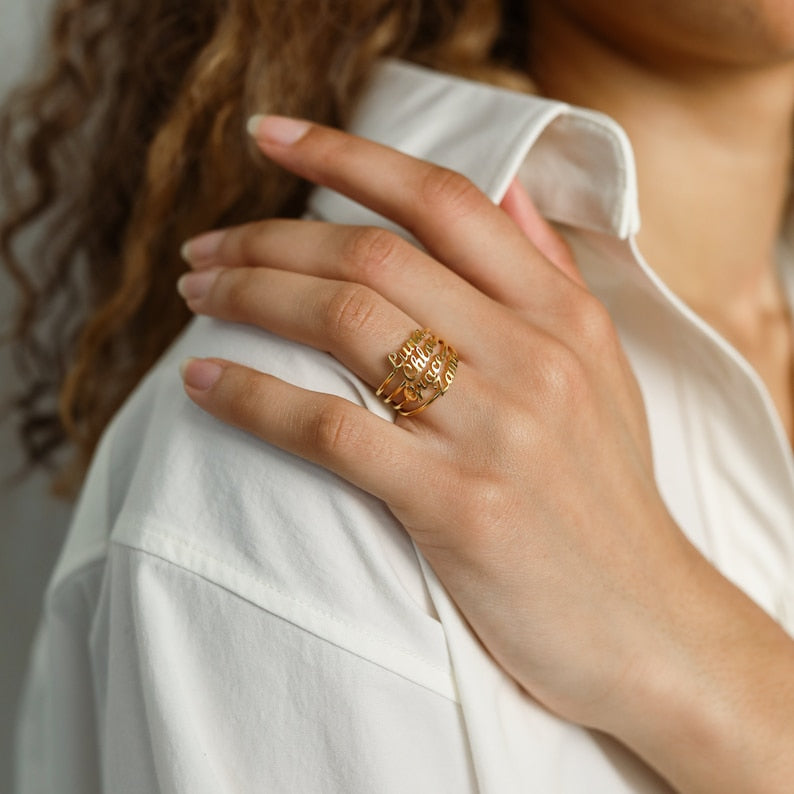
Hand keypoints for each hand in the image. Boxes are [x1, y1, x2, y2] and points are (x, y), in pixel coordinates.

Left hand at [178, 117, 793, 791]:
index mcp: (563, 315)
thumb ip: (552, 274)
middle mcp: (532, 355)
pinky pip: (333, 429)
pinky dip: (256, 398)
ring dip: (251, 298)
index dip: (345, 154)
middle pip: (373, 254)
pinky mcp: (459, 506)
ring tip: (197, 298)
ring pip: (345, 322)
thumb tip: (509, 190)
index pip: (443, 199)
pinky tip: (205, 385)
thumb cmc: (608, 500)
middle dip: (269, 240)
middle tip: (204, 252)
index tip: (268, 136)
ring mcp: (496, 429)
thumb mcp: (603, 372)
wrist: (649, 625)